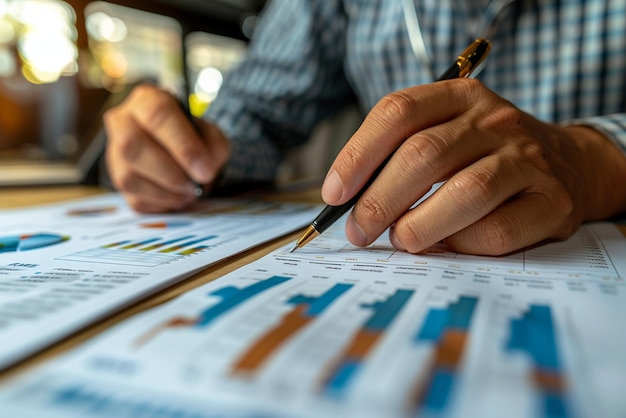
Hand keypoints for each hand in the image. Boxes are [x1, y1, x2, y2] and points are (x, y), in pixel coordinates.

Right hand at [103, 84, 228, 211]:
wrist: (176, 149)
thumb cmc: (192, 136)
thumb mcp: (210, 134)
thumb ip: (213, 147)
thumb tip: (205, 170)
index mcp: (147, 100)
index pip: (158, 115)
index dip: (183, 145)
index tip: (205, 169)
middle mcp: (122, 122)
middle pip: (133, 146)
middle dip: (170, 173)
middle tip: (195, 185)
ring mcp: (114, 153)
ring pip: (129, 177)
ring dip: (166, 192)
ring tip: (189, 193)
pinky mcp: (116, 181)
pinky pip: (134, 199)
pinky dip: (162, 203)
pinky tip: (177, 197)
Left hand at [321, 79, 625, 254]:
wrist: (569, 164)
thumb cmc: (485, 155)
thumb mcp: (446, 135)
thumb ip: (400, 158)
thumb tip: (349, 203)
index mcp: (459, 96)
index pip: (398, 112)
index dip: (357, 155)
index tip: (333, 195)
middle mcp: (494, 120)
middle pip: (424, 154)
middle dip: (378, 200)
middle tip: (358, 232)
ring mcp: (528, 158)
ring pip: (464, 192)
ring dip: (419, 226)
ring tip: (400, 240)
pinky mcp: (552, 200)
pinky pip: (496, 231)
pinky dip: (461, 246)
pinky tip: (449, 246)